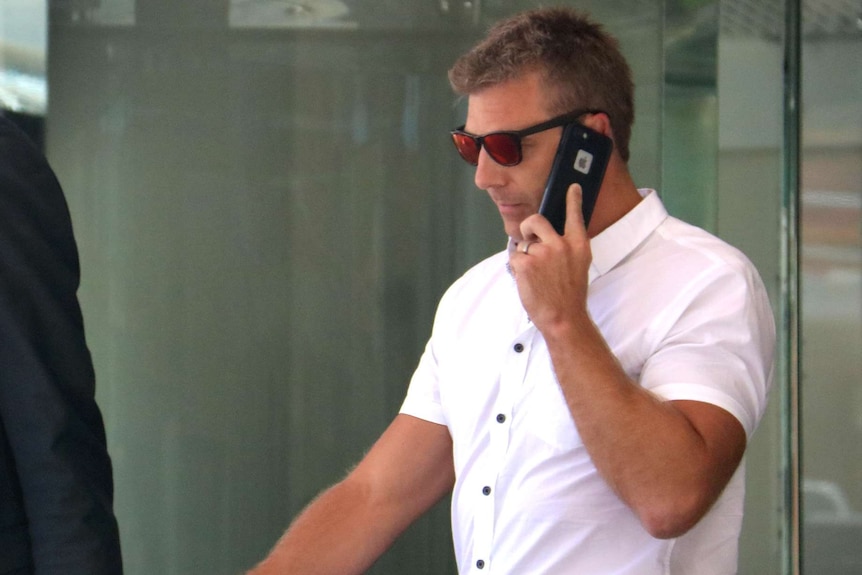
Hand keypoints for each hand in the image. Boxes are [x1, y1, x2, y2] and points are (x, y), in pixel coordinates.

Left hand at [509, 183, 592, 333]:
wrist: (563, 317)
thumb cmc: (569, 295)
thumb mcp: (578, 266)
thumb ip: (566, 248)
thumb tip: (547, 238)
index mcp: (578, 245)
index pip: (575, 216)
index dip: (572, 200)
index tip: (572, 187)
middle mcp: (561, 244)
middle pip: (536, 220)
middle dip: (527, 226)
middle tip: (527, 238)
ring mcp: (542, 253)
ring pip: (523, 244)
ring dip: (524, 257)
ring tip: (535, 275)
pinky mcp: (526, 263)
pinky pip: (514, 258)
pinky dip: (517, 269)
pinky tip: (528, 280)